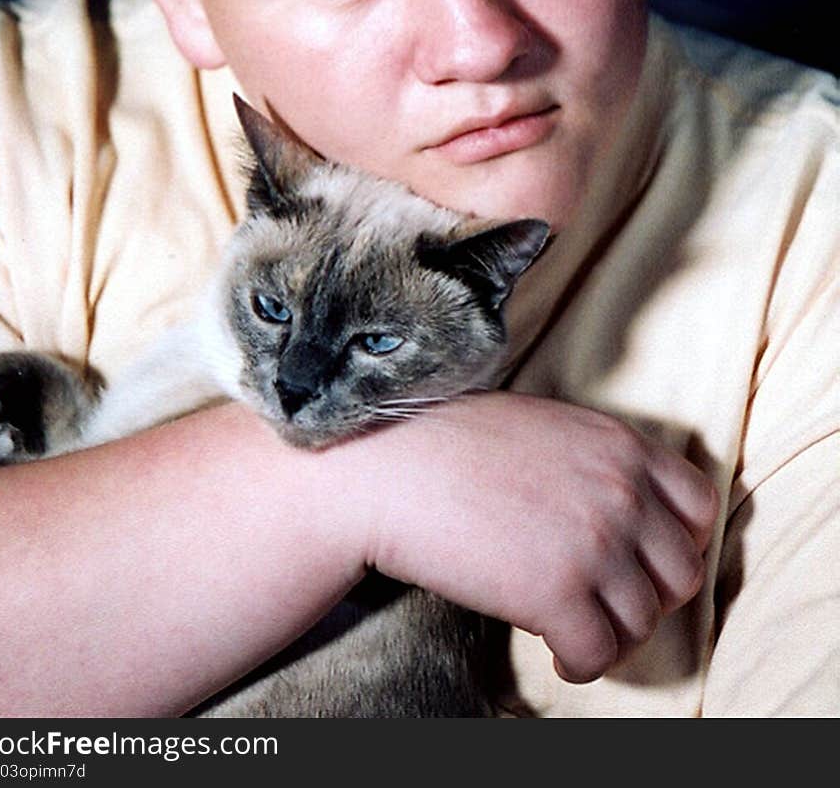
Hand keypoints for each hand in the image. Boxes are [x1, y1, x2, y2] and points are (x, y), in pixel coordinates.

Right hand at [356, 391, 716, 682]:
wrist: (392, 468)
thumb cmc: (454, 443)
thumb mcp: (548, 428)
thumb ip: (598, 462)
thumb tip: (628, 512)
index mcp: (621, 445)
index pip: (700, 506)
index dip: (679, 542)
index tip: (647, 562)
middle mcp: (621, 491)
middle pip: (681, 573)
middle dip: (649, 597)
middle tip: (609, 605)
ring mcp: (594, 543)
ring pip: (643, 622)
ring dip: (612, 636)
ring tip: (574, 632)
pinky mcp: (556, 593)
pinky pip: (598, 653)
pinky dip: (582, 664)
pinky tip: (555, 653)